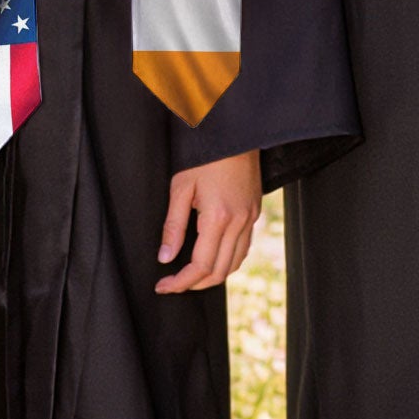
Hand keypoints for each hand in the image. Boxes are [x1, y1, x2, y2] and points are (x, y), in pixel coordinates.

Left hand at [155, 148, 261, 293]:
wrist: (235, 132)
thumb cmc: (206, 155)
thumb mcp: (181, 187)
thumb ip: (173, 226)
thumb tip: (165, 257)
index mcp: (218, 217)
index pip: (200, 266)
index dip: (180, 282)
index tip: (163, 286)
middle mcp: (239, 221)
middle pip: (219, 271)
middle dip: (195, 284)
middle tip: (174, 283)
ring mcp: (250, 217)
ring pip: (235, 262)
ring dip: (213, 275)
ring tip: (191, 275)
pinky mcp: (255, 211)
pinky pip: (244, 247)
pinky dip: (228, 260)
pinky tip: (213, 256)